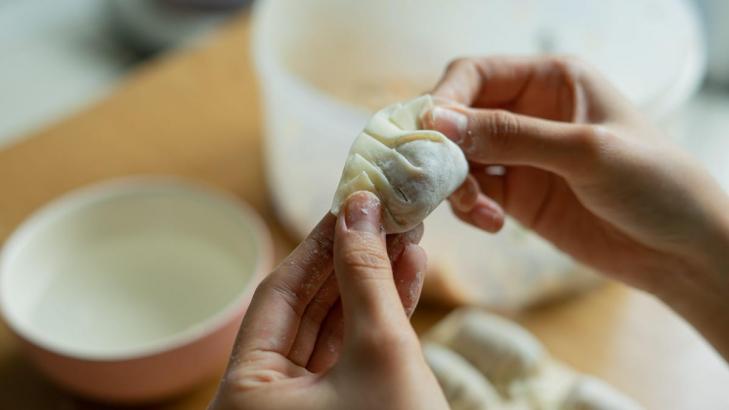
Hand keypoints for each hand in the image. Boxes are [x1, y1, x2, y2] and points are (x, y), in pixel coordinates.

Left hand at [209, 192, 447, 409]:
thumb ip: (366, 275)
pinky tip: (408, 275)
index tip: (350, 203)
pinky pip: (354, 352)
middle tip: (386, 215)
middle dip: (352, 259)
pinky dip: (381, 316)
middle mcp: (266, 401)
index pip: (279, 294)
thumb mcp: (381, 349)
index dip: (318, 244)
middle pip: (308, 308)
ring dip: (373, 283)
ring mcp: (304, 408)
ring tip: (406, 238)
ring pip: (336, 327)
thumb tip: (360, 208)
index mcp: (247, 392)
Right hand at [424, 56, 728, 358]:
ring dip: (455, 185)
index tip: (429, 137)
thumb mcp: (585, 151)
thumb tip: (438, 121)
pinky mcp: (516, 194)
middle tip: (443, 181)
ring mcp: (520, 155)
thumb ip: (511, 135)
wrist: (681, 251)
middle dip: (445, 148)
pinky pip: (471, 192)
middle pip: (457, 116)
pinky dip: (470, 207)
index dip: (445, 100)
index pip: (474, 73)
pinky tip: (494, 224)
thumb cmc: (654, 184)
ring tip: (481, 211)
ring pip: (458, 158)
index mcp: (550, 79)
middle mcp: (529, 111)